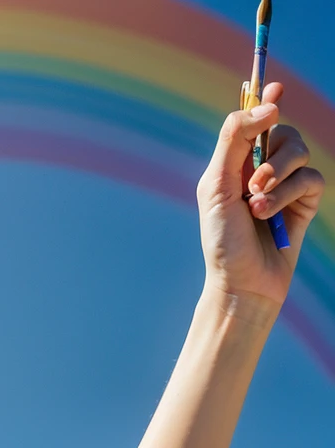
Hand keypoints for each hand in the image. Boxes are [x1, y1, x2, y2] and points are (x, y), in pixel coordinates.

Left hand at [197, 81, 324, 315]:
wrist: (241, 283)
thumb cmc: (222, 240)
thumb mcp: (216, 186)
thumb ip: (235, 139)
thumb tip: (268, 105)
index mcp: (237, 162)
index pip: (255, 121)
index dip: (265, 100)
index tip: (275, 84)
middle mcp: (263, 169)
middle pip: (283, 130)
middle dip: (271, 153)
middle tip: (252, 183)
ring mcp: (286, 184)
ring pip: (300, 150)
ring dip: (277, 176)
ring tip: (256, 206)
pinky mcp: (305, 202)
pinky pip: (310, 178)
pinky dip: (288, 194)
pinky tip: (268, 216)